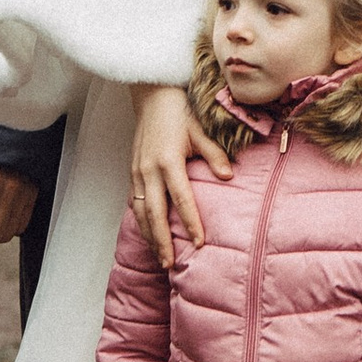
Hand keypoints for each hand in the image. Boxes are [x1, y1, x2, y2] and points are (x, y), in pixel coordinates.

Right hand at [129, 82, 231, 270]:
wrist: (152, 97)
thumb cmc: (179, 113)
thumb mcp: (200, 131)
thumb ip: (214, 155)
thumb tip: (229, 176)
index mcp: (168, 161)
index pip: (182, 199)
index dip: (190, 222)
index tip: (198, 243)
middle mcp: (149, 170)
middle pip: (155, 214)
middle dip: (162, 241)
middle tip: (170, 264)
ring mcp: (137, 173)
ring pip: (141, 212)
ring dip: (150, 237)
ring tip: (160, 258)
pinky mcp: (132, 172)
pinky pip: (135, 202)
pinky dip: (141, 222)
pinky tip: (148, 234)